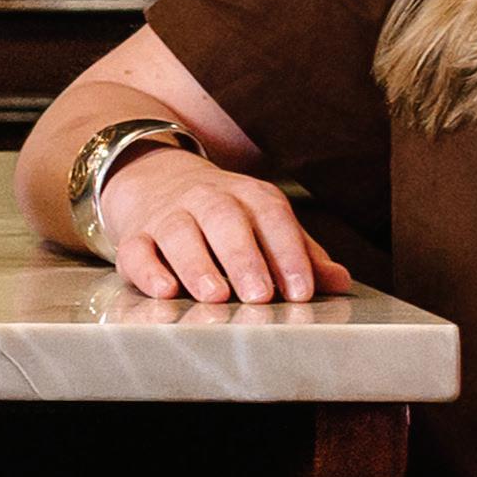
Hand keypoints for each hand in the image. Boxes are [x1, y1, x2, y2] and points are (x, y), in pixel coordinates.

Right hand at [100, 142, 349, 303]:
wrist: (155, 181)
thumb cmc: (226, 218)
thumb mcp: (265, 226)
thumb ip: (301, 255)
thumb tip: (341, 281)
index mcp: (249, 196)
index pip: (273, 217)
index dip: (289, 254)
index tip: (302, 291)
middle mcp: (208, 200)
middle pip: (225, 221)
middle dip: (244, 259)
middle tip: (259, 295)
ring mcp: (168, 216)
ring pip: (180, 234)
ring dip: (197, 265)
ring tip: (214, 296)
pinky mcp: (135, 236)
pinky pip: (137, 250)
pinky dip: (148, 270)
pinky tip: (164, 290)